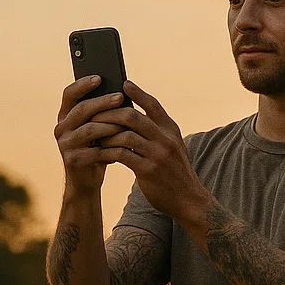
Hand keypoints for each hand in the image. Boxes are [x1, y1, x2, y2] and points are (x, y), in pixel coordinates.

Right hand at [54, 75, 129, 194]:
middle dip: (102, 102)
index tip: (99, 77)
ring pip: (89, 130)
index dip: (82, 85)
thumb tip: (122, 92)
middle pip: (81, 110)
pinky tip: (124, 145)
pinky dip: (111, 147)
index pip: (69, 94)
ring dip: (109, 125)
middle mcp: (61, 128)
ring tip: (126, 123)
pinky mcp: (73, 160)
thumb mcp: (97, 129)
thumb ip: (101, 114)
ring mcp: (65, 144)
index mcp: (65, 116)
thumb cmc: (96, 150)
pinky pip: (94, 150)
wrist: (86, 181)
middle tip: (120, 97)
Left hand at [91, 81, 213, 222]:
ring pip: (125, 134)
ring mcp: (157, 155)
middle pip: (133, 116)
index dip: (138, 93)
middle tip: (96, 113)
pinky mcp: (148, 170)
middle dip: (111, 113)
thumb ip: (158, 133)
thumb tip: (133, 118)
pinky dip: (108, 151)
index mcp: (171, 130)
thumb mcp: (173, 148)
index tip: (124, 84)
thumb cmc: (175, 173)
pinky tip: (101, 152)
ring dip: (107, 133)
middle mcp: (166, 139)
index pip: (153, 105)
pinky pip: (122, 155)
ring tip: (95, 134)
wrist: (189, 201)